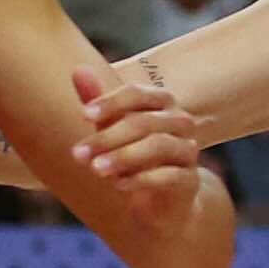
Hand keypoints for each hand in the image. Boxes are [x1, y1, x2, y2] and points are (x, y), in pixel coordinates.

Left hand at [72, 59, 205, 182]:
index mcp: (161, 102)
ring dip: (123, 157)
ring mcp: (188, 150)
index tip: (84, 115)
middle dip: (108, 137)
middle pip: (145, 122)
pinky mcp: (190, 180)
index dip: (110, 102)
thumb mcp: (110, 126)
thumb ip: (96, 100)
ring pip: (159, 146)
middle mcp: (180, 122)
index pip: (137, 94)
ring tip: (96, 169)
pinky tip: (119, 185)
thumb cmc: (132, 152)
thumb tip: (78, 70)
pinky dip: (142, 179)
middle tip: (78, 154)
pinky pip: (170, 176)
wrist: (162, 197)